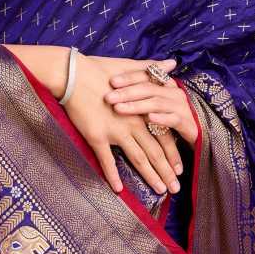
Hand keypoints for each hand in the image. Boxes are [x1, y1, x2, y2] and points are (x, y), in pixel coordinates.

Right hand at [61, 53, 188, 195]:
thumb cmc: (100, 70)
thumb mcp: (130, 66)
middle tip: (175, 188)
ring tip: (161, 190)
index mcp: (142, 109)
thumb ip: (152, 69)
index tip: (180, 168)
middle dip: (167, 171)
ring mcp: (115, 131)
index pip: (164, 135)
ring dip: (150, 176)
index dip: (173, 153)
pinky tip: (118, 190)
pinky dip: (112, 175)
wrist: (74, 74)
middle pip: (155, 151)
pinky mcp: (97, 136)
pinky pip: (107, 160)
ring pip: (138, 158)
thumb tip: (171, 63)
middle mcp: (133, 123)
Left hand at [103, 63, 198, 148]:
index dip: (129, 77)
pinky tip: (149, 118)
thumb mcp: (155, 101)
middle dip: (127, 92)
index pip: (147, 75)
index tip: (111, 82)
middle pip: (149, 88)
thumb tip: (115, 80)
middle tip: (108, 97)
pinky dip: (161, 118)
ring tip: (119, 108)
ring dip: (137, 105)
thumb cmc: (168, 115)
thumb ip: (141, 89)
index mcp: (167, 83)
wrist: (197, 132)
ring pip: (157, 103)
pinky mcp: (187, 123)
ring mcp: (182, 107)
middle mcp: (174, 92)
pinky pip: (173, 119)